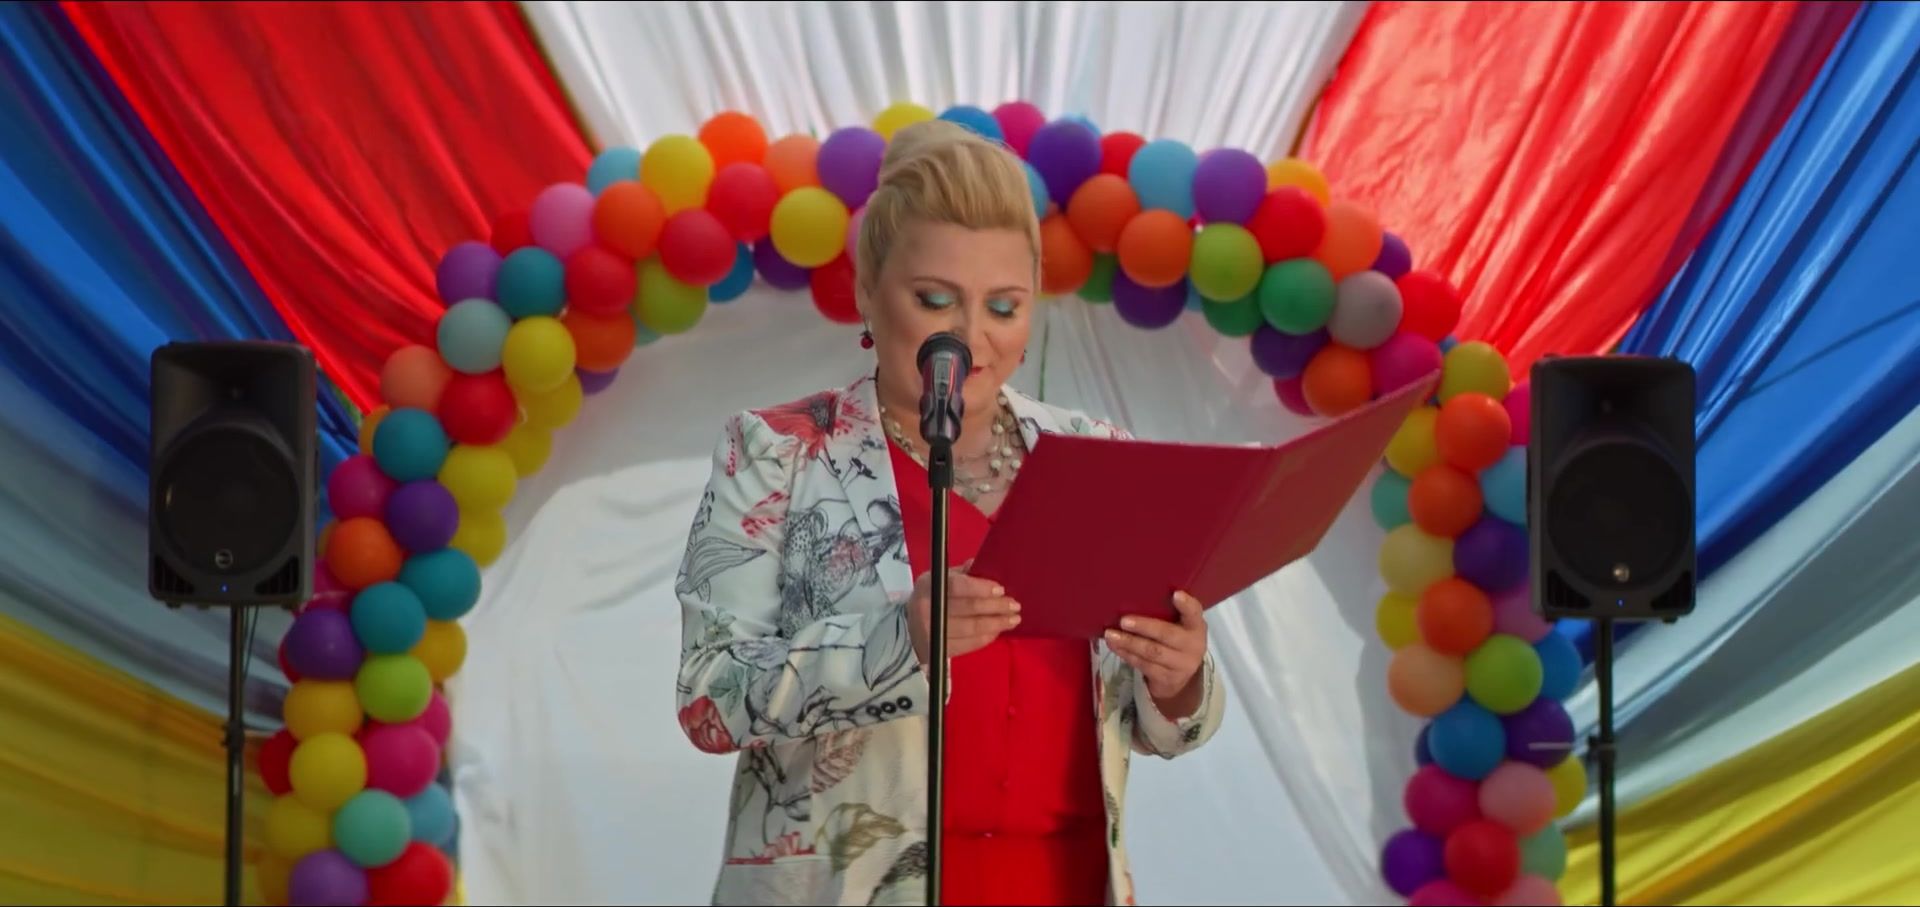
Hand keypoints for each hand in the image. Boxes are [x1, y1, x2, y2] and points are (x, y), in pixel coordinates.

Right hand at [907, 562, 1020, 666]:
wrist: (908, 629)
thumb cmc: (931, 598)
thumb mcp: (939, 580)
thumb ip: (961, 574)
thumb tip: (978, 563)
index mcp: (928, 585)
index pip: (958, 586)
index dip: (981, 588)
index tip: (1001, 589)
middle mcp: (926, 609)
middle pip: (968, 609)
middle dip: (996, 607)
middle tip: (1015, 606)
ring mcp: (932, 632)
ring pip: (971, 629)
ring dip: (996, 624)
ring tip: (1013, 620)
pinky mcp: (938, 651)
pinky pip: (968, 645)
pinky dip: (985, 638)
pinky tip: (997, 631)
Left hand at [1105, 591, 1208, 718]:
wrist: (1181, 678)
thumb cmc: (1175, 641)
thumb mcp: (1179, 626)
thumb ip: (1167, 613)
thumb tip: (1132, 596)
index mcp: (1196, 626)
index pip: (1194, 612)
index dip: (1186, 604)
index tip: (1176, 594)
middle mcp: (1192, 645)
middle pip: (1167, 634)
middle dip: (1144, 627)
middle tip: (1123, 621)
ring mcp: (1181, 664)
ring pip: (1152, 652)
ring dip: (1129, 643)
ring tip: (1110, 634)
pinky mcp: (1166, 678)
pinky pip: (1143, 665)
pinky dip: (1127, 655)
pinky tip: (1115, 646)